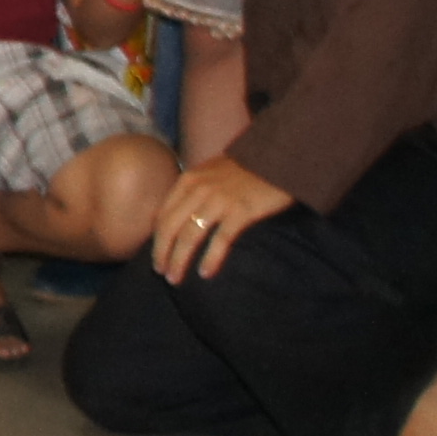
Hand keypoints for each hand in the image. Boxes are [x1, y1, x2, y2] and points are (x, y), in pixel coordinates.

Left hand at [149, 156, 295, 283]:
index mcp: (189, 180)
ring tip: (176, 280)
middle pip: (170, 228)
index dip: (156, 239)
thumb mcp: (212, 172)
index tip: (157, 255)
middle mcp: (198, 189)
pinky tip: (205, 273)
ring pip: (189, 237)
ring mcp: (218, 200)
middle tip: (162, 273)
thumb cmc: (248, 167)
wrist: (280, 155)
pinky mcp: (240, 211)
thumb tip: (183, 217)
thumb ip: (196, 190)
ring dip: (179, 261)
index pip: (163, 214)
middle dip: (162, 253)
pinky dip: (210, 259)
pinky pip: (220, 240)